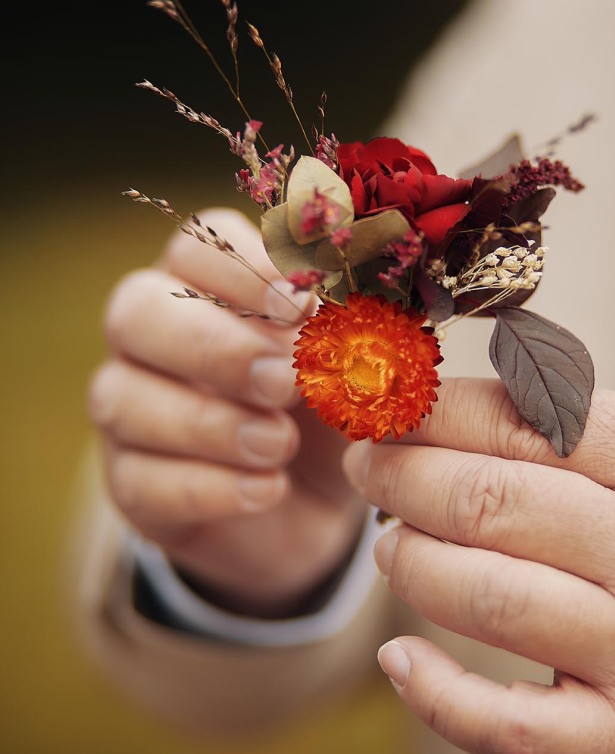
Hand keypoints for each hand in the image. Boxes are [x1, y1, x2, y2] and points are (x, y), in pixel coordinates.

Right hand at [89, 208, 364, 616]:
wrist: (320, 506)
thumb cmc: (330, 409)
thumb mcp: (352, 366)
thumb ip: (345, 329)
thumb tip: (340, 304)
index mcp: (205, 286)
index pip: (194, 247)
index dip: (242, 270)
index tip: (301, 307)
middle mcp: (151, 338)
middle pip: (135, 309)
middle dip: (214, 345)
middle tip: (286, 381)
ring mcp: (129, 412)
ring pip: (123, 398)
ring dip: (209, 423)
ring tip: (281, 445)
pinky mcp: (130, 486)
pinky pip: (139, 480)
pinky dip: (209, 486)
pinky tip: (269, 490)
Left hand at [343, 378, 614, 753]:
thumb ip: (581, 424)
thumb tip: (453, 400)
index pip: (522, 421)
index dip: (431, 413)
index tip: (386, 408)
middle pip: (490, 502)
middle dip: (400, 478)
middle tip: (369, 470)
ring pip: (487, 599)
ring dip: (411, 565)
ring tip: (392, 547)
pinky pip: (510, 727)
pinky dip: (436, 695)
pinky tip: (398, 660)